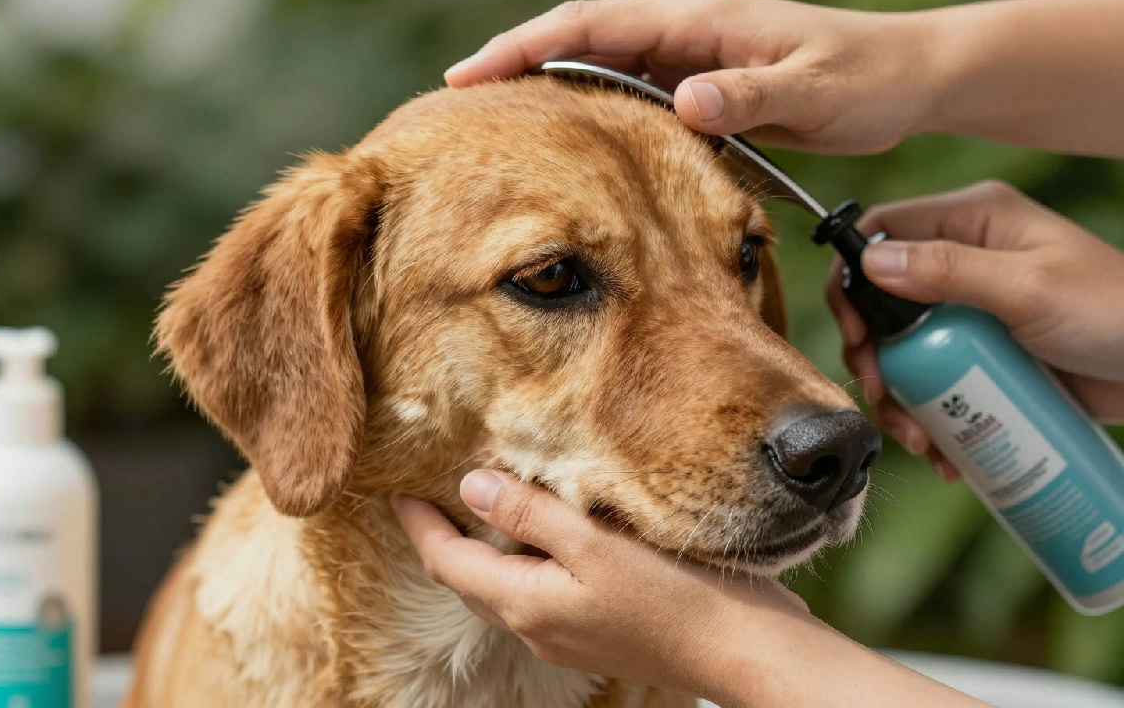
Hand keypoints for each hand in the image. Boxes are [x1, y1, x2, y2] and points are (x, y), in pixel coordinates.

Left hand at [393, 470, 993, 707]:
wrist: (742, 650)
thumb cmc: (672, 594)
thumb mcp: (593, 543)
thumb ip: (529, 515)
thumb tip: (470, 486)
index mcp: (527, 603)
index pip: (450, 564)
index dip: (420, 528)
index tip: (395, 495)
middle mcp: (539, 625)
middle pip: (474, 579)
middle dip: (448, 540)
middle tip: (430, 499)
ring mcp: (570, 633)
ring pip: (510, 585)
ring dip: (490, 549)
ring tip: (485, 506)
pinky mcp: (601, 628)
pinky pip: (545, 590)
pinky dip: (531, 558)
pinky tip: (552, 532)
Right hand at [445, 0, 938, 153]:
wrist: (910, 77)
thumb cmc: (870, 77)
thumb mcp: (814, 91)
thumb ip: (750, 99)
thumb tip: (683, 102)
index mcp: (698, 20)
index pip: (590, 26)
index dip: (524, 48)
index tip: (469, 78)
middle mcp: (684, 31)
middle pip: (577, 42)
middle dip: (515, 68)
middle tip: (457, 110)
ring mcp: (689, 58)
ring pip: (598, 70)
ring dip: (548, 95)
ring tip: (495, 137)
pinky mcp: (700, 85)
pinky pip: (628, 98)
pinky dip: (589, 116)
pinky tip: (568, 151)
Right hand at [827, 181, 1123, 478]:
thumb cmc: (1115, 314)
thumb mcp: (1030, 289)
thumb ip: (951, 271)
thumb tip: (872, 262)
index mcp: (973, 221)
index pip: (882, 230)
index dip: (852, 277)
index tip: (853, 331)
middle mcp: (966, 260)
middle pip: (882, 300)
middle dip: (872, 352)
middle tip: (881, 392)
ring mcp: (974, 311)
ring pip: (905, 349)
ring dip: (898, 396)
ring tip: (919, 438)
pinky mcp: (986, 357)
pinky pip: (938, 382)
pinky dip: (930, 417)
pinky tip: (943, 450)